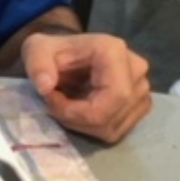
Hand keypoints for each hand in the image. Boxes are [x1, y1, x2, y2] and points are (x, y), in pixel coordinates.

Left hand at [25, 32, 152, 142]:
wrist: (70, 53)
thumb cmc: (55, 51)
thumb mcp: (36, 50)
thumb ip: (37, 65)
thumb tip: (45, 87)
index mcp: (115, 51)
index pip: (114, 96)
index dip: (81, 112)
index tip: (52, 102)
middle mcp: (136, 69)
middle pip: (112, 115)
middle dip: (77, 120)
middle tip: (55, 106)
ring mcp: (142, 88)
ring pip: (114, 127)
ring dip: (84, 126)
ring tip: (67, 107)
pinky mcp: (141, 104)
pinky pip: (118, 130)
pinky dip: (95, 128)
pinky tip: (81, 112)